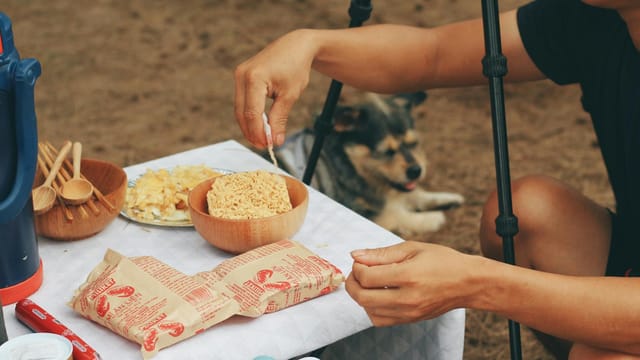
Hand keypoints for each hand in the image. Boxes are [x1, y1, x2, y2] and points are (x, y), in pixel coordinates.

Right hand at [234, 29, 316, 147]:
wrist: (295, 46)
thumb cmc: (295, 67)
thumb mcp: (290, 95)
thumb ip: (280, 119)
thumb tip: (275, 141)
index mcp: (254, 78)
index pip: (253, 113)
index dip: (259, 132)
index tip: (269, 146)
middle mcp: (242, 75)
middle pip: (242, 113)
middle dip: (252, 132)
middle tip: (264, 146)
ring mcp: (239, 75)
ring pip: (239, 109)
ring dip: (249, 126)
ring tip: (262, 139)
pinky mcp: (241, 77)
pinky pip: (242, 101)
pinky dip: (249, 115)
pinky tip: (259, 126)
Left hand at [345, 241, 474, 325]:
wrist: (468, 282)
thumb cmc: (442, 261)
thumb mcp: (412, 248)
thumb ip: (381, 253)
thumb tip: (355, 255)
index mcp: (408, 276)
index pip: (367, 277)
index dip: (357, 267)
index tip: (361, 260)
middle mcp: (407, 298)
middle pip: (363, 297)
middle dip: (353, 283)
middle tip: (357, 272)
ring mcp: (409, 312)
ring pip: (369, 311)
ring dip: (361, 296)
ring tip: (368, 283)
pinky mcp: (410, 320)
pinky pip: (380, 320)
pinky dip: (372, 308)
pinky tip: (378, 295)